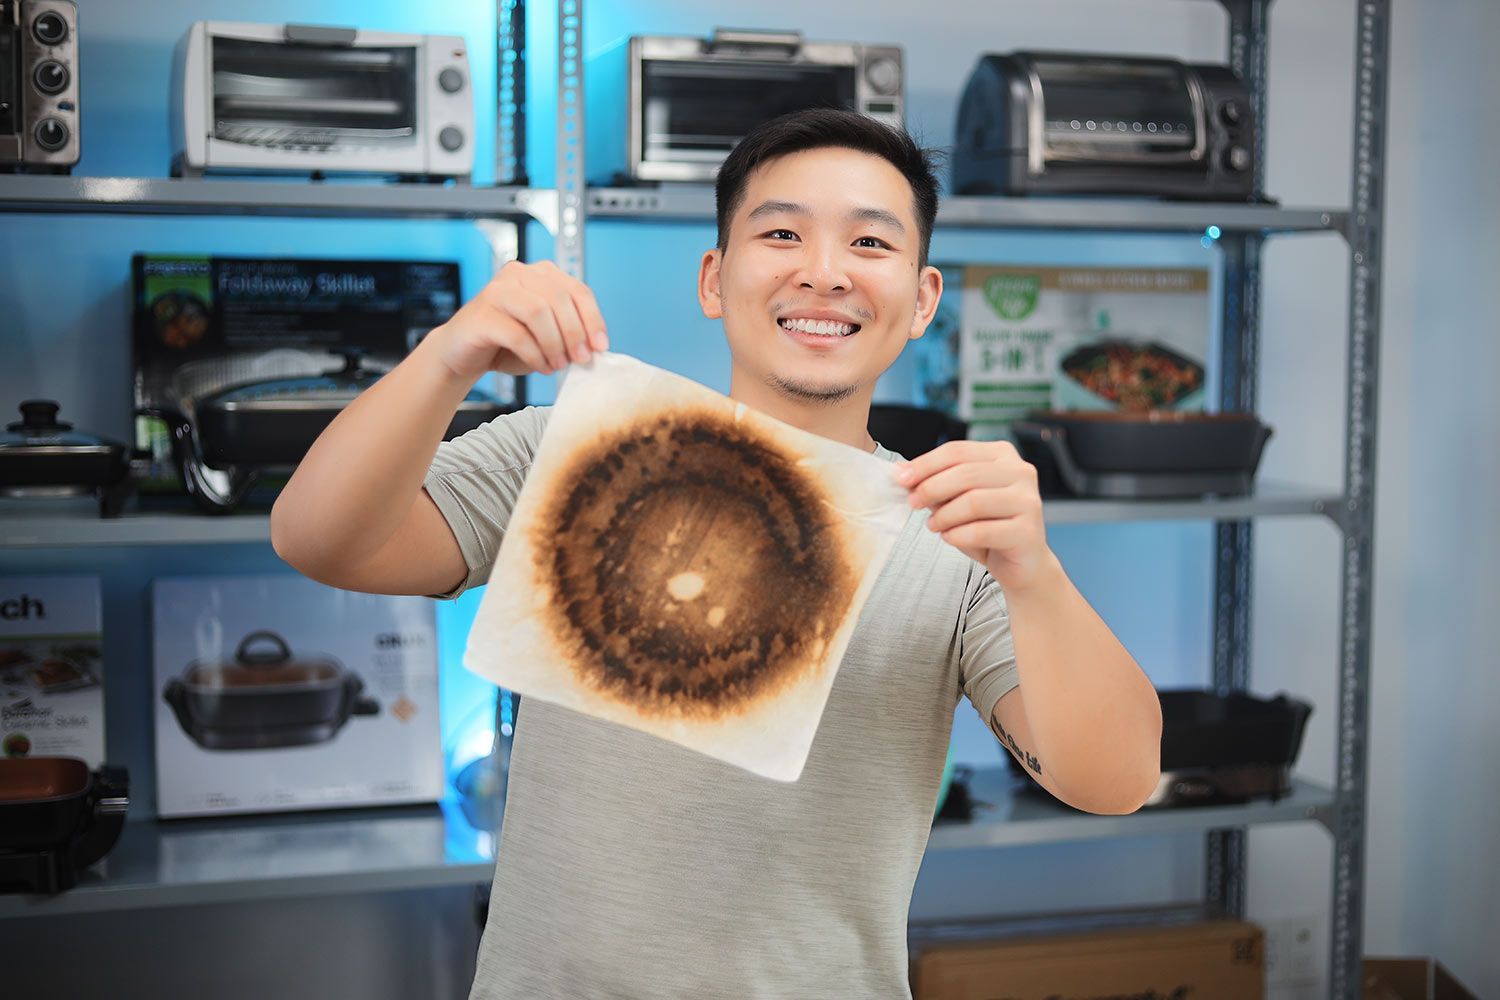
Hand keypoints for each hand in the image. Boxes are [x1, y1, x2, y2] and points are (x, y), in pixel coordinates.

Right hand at [428, 260, 607, 380]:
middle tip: (580, 359)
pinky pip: (516, 333)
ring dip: (554, 343)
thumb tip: (596, 347)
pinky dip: (534, 354)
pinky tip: (541, 366)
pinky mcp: (482, 314)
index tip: (601, 346)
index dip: (593, 319)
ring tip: (558, 365)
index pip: (577, 290)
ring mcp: (497, 290)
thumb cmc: (508, 344)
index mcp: (540, 274)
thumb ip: (569, 334)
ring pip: (538, 312)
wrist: (462, 354)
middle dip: (575, 333)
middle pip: (559, 299)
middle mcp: (518, 274)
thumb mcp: (547, 336)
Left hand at [896, 440, 1052, 592]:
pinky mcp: (1028, 531)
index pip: (957, 451)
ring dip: (944, 515)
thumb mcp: (958, 501)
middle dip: (931, 488)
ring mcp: (1028, 501)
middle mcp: (1021, 472)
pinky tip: (950, 538)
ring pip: (973, 502)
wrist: (1021, 565)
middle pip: (965, 473)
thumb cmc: (987, 527)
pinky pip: (982, 531)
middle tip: (913, 503)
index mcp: (1003, 455)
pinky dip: (958, 536)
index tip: (901, 478)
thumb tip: (902, 472)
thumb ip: (937, 484)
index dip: (925, 464)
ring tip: (933, 525)